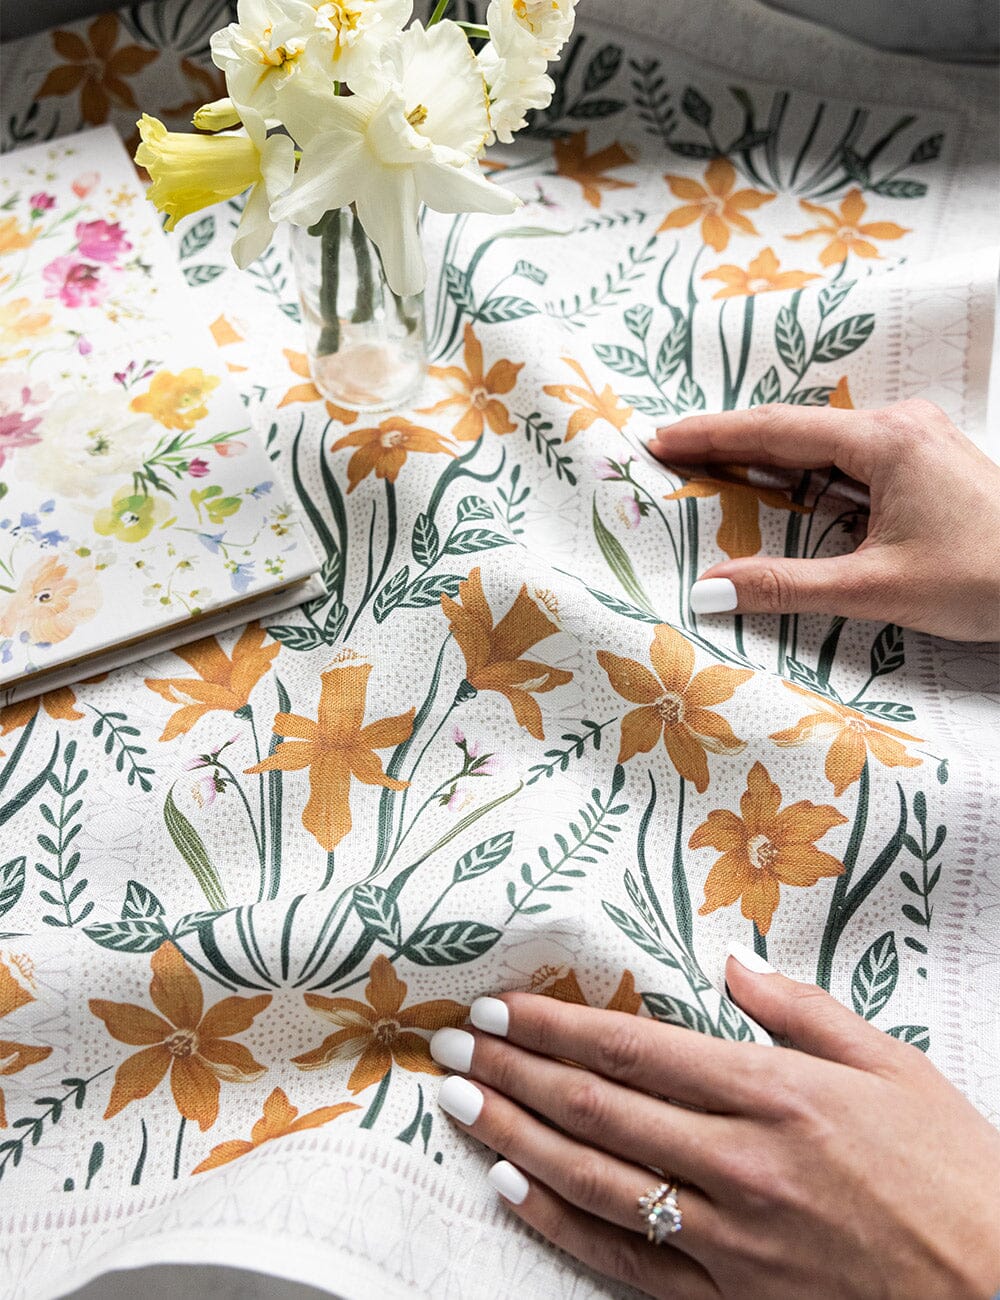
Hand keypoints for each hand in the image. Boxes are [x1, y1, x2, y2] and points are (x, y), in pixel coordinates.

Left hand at [431, 947, 999, 1299]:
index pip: (633, 1047)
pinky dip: (561, 1223)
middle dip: (512, 1072)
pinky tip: (512, 1190)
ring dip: (514, 1136)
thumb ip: (800, 1009)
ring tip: (456, 1105)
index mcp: (775, 1091)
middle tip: (449, 1046)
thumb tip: (730, 963)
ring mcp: (730, 1239)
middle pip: (596, 1106)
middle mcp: (740, 1161)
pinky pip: (625, 1260)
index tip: (500, 1008)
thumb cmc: (955, 1173)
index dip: (554, 1026)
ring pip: (594, 1177)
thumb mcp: (891, 1065)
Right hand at [648, 399, 999, 640]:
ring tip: (711, 471)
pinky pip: (848, 457)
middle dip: (729, 442)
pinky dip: (805, 473)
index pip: (774, 430)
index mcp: (885, 440)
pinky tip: (781, 490)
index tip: (659, 439)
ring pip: (821, 442)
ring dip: (767, 457)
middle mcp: (899, 425)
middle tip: (671, 454)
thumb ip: (785, 587)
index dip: (710, 435)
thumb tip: (710, 591)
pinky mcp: (926, 462)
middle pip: (793, 428)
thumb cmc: (986, 579)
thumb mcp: (876, 589)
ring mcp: (916, 439)